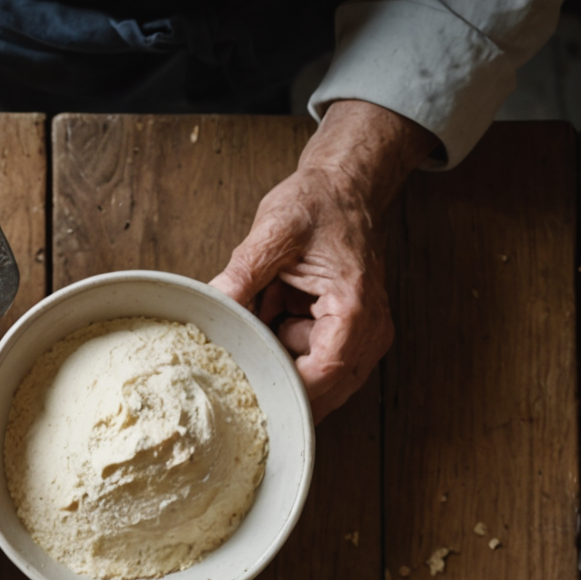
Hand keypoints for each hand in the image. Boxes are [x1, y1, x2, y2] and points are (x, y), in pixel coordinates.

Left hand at [210, 169, 390, 420]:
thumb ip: (242, 274)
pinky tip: (274, 318)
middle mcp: (368, 329)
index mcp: (353, 307)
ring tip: (263, 318)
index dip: (286, 388)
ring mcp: (363, 336)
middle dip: (280, 382)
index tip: (247, 385)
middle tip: (237, 371)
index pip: (325, 372)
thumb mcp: (272, 232)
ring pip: (318, 381)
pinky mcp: (348, 335)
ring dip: (283, 362)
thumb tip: (212, 306)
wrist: (344, 189)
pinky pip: (314, 363)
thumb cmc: (317, 206)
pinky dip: (287, 350)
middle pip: (326, 390)